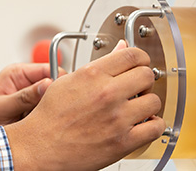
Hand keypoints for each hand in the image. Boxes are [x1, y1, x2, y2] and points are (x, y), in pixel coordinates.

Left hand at [0, 63, 55, 136]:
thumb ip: (22, 97)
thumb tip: (46, 85)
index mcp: (17, 73)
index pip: (49, 68)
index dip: (59, 81)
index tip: (60, 97)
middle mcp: (25, 83)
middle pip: (54, 85)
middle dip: (54, 100)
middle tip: (46, 114)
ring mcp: (30, 98)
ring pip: (52, 101)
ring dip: (48, 113)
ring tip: (36, 124)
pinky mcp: (32, 111)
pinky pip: (46, 114)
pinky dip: (44, 121)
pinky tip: (36, 128)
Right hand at [4, 40, 164, 170]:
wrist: (40, 147)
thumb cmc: (50, 117)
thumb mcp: (69, 81)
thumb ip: (99, 64)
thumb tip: (120, 48)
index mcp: (93, 75)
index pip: (133, 54)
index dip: (140, 59)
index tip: (139, 65)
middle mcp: (107, 94)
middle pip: (147, 75)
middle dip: (144, 80)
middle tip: (137, 88)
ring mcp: (117, 118)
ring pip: (154, 101)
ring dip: (148, 103)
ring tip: (138, 108)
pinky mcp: (123, 141)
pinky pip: (155, 128)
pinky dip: (153, 125)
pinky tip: (143, 124)